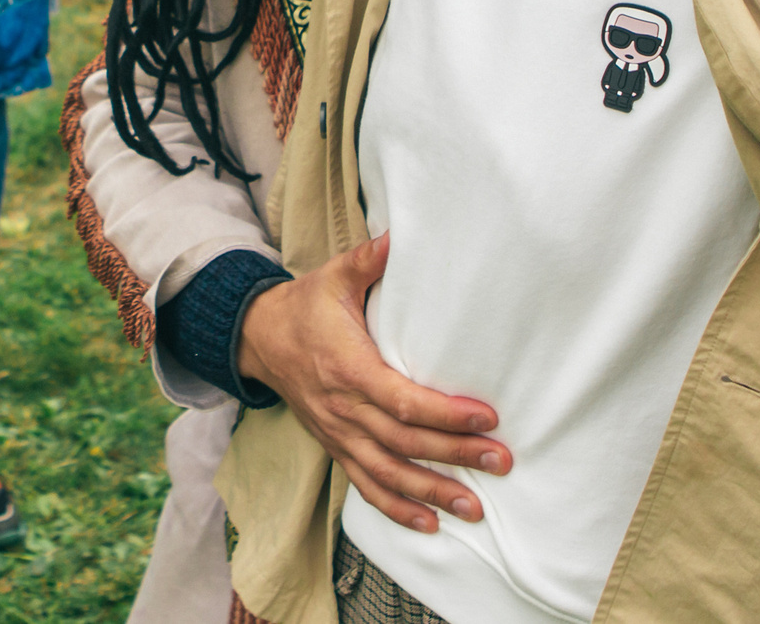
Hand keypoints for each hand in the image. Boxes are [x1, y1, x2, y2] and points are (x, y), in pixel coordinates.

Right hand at [236, 234, 510, 534]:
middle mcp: (343, 409)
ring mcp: (338, 434)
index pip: (401, 400)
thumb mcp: (333, 276)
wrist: (259, 338)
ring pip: (388, 474)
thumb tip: (399, 235)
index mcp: (347, 368)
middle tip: (500, 462)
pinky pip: (366, 485)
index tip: (486, 417)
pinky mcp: (336, 447)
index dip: (444, 414)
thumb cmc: (306, 306)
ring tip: (475, 507)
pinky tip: (430, 524)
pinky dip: (397, 509)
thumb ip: (368, 260)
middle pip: (403, 443)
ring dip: (432, 493)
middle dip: (454, 456)